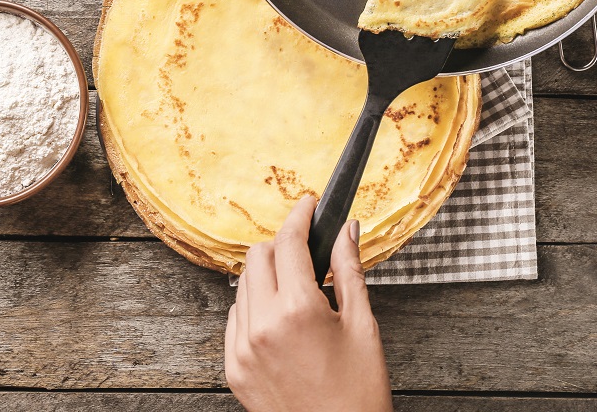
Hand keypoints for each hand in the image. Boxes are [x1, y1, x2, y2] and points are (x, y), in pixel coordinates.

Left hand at [225, 195, 393, 411]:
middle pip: (259, 257)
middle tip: (308, 253)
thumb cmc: (359, 392)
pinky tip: (281, 319)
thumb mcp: (362, 325)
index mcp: (298, 310)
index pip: (288, 243)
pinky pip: (235, 319)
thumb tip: (346, 230)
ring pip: (243, 286)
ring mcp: (242, 349)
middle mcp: (262, 325)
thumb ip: (349, 271)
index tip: (308, 206)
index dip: (300, 216)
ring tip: (298, 291)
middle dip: (282, 246)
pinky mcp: (233, 368)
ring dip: (267, 276)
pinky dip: (254, 308)